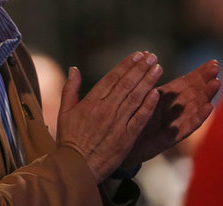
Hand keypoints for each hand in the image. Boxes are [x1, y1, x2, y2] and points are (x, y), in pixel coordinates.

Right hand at [56, 52, 162, 182]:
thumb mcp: (64, 112)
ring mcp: (117, 123)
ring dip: (147, 81)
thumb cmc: (69, 140)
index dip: (126, 65)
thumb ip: (70, 89)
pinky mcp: (126, 138)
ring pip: (135, 97)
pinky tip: (156, 94)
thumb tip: (74, 68)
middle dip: (140, 68)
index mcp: (91, 102)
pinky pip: (139, 119)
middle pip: (126, 84)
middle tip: (152, 56)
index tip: (137, 55)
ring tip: (158, 68)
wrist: (75, 167)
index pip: (112, 78)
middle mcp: (105, 109)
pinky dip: (148, 106)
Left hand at [120, 60, 219, 168]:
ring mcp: (172, 125)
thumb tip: (148, 56)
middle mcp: (171, 111)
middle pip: (192, 93)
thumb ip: (145, 83)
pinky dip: (197, 118)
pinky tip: (208, 108)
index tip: (212, 62)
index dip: (198, 74)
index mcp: (163, 99)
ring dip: (205, 96)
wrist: (119, 147)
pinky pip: (185, 128)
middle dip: (205, 81)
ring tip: (216, 83)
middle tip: (217, 67)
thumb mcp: (137, 99)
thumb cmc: (127, 121)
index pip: (185, 83)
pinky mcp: (168, 139)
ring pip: (192, 108)